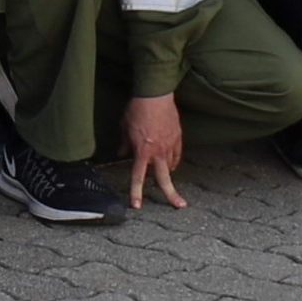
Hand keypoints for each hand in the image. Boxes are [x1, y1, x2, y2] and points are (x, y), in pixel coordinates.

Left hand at [118, 94, 186, 209]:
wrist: (155, 95)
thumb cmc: (137, 109)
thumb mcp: (124, 127)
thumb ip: (123, 144)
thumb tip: (121, 153)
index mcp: (142, 151)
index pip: (138, 176)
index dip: (136, 192)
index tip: (137, 205)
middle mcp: (158, 152)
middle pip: (165, 178)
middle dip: (171, 194)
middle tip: (179, 205)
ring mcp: (170, 145)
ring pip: (171, 166)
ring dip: (168, 172)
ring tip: (166, 175)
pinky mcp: (178, 138)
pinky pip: (177, 154)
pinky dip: (173, 159)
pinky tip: (170, 161)